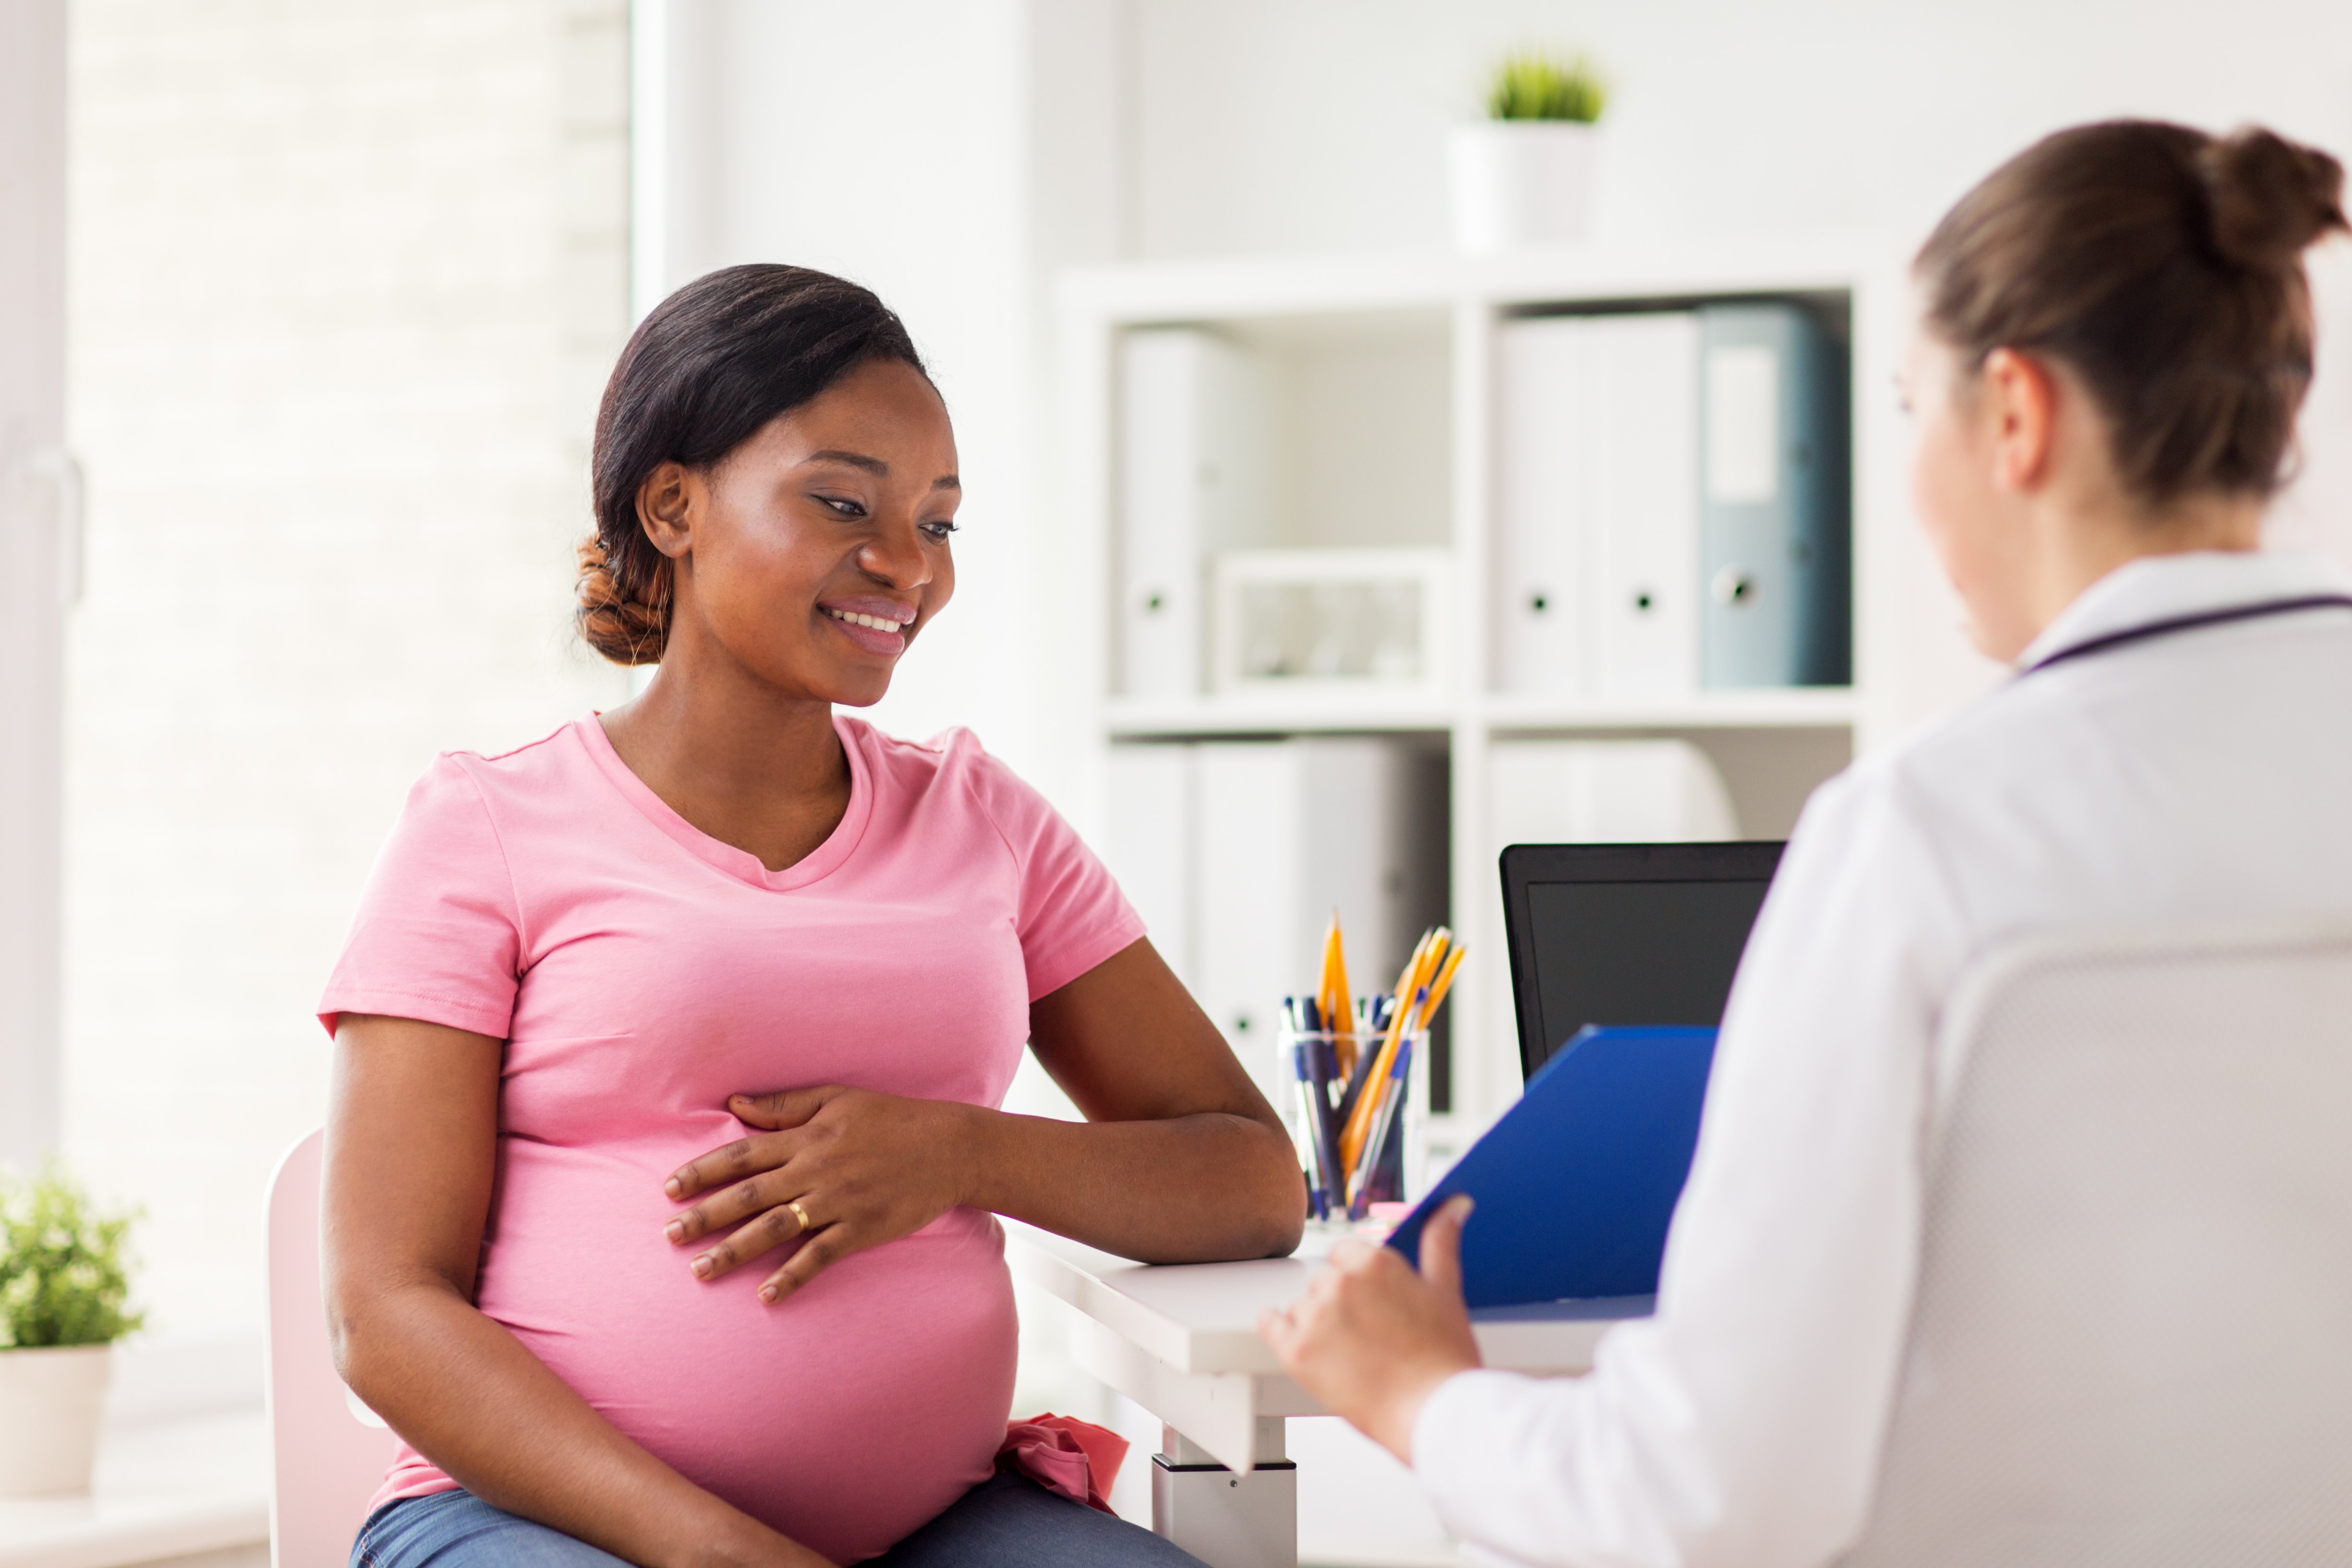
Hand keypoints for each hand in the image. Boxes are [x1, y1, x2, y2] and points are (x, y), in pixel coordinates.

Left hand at [662, 1086, 979, 1304]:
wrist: (950, 1147)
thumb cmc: (892, 1118)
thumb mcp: (838, 1097)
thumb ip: (784, 1106)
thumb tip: (734, 1104)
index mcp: (807, 1136)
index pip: (743, 1154)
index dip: (703, 1171)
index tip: (669, 1188)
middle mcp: (816, 1169)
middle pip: (749, 1194)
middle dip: (705, 1215)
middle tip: (669, 1236)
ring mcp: (838, 1201)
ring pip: (775, 1228)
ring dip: (734, 1250)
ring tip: (700, 1270)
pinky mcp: (862, 1228)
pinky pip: (820, 1256)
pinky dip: (792, 1276)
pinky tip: (766, 1296)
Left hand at [1258, 1196, 1481, 1462]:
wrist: (1435, 1414)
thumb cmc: (1444, 1359)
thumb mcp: (1446, 1290)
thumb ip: (1440, 1241)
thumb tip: (1452, 1205)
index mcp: (1373, 1261)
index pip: (1345, 1255)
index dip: (1358, 1282)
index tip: (1369, 1303)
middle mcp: (1339, 1282)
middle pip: (1323, 1282)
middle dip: (1340, 1304)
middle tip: (1368, 1335)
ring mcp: (1315, 1317)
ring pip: (1301, 1305)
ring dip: (1317, 1323)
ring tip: (1351, 1353)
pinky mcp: (1296, 1351)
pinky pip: (1270, 1324)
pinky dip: (1278, 1328)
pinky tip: (1297, 1338)